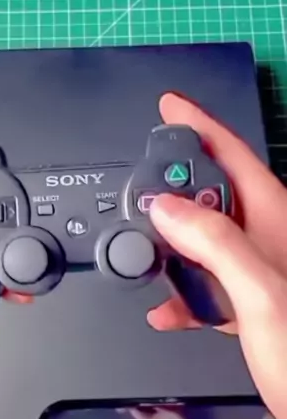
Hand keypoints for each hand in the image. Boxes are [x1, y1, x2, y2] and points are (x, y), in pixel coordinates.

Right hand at [149, 93, 286, 418]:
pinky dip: (183, 295)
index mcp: (274, 222)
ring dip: (173, 247)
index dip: (200, 127)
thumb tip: (167, 207)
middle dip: (177, 188)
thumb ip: (214, 242)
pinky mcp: (250, 307)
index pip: (234, 156)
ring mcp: (260, 274)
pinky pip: (208, 286)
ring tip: (146, 254)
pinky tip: (166, 311)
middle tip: (144, 189)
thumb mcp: (259, 292)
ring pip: (206, 241)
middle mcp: (267, 242)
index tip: (170, 106)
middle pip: (216, 195)